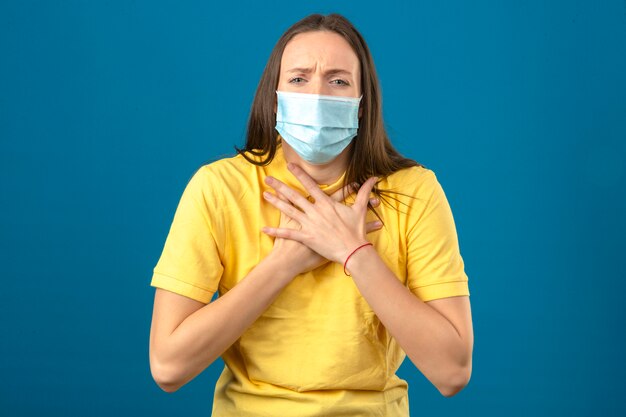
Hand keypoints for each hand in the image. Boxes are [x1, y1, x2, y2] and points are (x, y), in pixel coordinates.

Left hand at [262, 163, 379, 264]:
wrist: (354, 251)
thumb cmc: (356, 231)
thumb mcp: (360, 209)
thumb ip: (364, 192)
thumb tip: (374, 178)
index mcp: (326, 204)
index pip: (310, 185)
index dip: (300, 174)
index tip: (290, 166)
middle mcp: (315, 211)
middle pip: (294, 196)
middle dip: (280, 186)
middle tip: (268, 178)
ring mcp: (309, 224)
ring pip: (288, 211)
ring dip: (275, 203)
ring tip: (264, 195)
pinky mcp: (306, 237)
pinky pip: (288, 234)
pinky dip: (276, 232)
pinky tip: (264, 229)